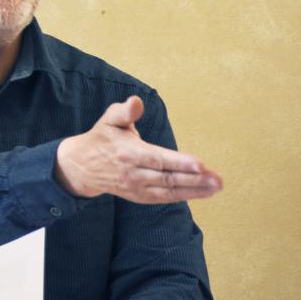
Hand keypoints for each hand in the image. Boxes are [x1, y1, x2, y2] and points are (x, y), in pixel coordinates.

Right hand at [55, 96, 221, 203]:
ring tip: (216, 186)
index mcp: (127, 153)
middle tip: (218, 179)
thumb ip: (124, 112)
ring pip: (168, 191)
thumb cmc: (101, 138)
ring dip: (195, 190)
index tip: (200, 164)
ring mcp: (136, 187)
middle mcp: (133, 173)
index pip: (156, 159)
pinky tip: (202, 192)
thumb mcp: (108, 120)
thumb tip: (136, 102)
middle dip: (194, 179)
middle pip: (167, 178)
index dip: (179, 162)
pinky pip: (164, 197)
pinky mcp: (139, 196)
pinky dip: (183, 196)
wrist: (82, 167)